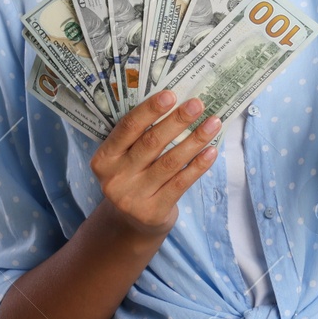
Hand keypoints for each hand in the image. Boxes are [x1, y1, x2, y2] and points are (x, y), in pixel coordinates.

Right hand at [88, 91, 220, 238]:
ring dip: (195, 140)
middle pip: (151, 143)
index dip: (149, 110)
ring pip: (170, 162)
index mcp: (104, 158)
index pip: (127, 128)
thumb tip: (177, 104)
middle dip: (177, 121)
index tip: (171, 94)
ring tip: (213, 123)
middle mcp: (115, 178)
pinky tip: (211, 151)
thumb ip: (141, 138)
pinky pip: (180, 183)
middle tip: (197, 104)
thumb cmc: (134, 178)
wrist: (130, 224)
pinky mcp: (152, 212)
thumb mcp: (126, 159)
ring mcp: (133, 197)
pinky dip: (198, 166)